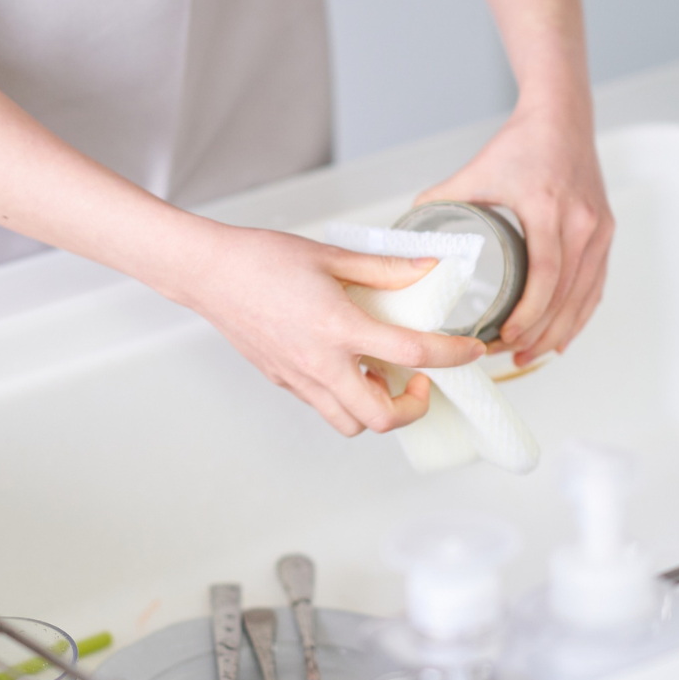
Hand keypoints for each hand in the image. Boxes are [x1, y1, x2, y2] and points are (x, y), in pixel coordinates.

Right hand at [165, 226, 486, 436]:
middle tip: (421, 380)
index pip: (412, 354)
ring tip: (382, 375)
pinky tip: (350, 365)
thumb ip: (385, 268)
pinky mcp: (283, 381)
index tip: (470, 351)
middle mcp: (320, 363)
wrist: (208, 273)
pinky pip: (324, 406)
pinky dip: (347, 397)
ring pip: (350, 424)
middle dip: (413, 407)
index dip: (452, 356)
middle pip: (381, 417)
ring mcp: (299, 378)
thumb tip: (429, 267)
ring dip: (377, 409)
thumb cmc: (262, 259)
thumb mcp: (331, 256)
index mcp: (338, 327)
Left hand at [417, 94, 612, 365]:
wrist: (563, 116)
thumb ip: (442, 198)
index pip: (546, 274)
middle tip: (509, 356)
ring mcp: (599, 230)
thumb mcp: (478, 170)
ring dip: (560, 331)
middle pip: (567, 294)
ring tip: (530, 356)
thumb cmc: (522, 143)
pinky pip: (596, 284)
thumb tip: (409, 227)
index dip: (529, 312)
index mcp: (549, 209)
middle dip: (539, 333)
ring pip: (585, 295)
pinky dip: (580, 314)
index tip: (507, 337)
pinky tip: (561, 336)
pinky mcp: (605, 232)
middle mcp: (583, 222)